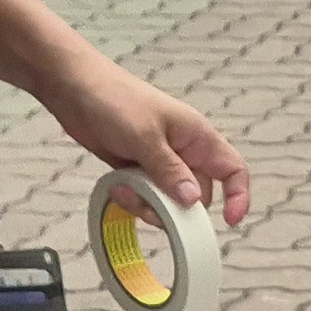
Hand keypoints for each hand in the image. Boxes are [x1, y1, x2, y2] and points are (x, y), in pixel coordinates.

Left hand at [40, 61, 250, 228]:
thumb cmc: (114, 100)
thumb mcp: (144, 136)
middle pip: (197, 195)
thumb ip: (170, 170)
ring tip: (126, 190)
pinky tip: (115, 186)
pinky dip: (133, 199)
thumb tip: (193, 201)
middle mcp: (184, 153)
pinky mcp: (137, 170)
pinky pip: (145, 198)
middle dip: (176, 208)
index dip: (238, 196)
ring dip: (149, 205)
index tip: (228, 222)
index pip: (233, 170)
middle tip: (153, 206)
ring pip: (169, 201)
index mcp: (197, 138)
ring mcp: (160, 163)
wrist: (72, 88)